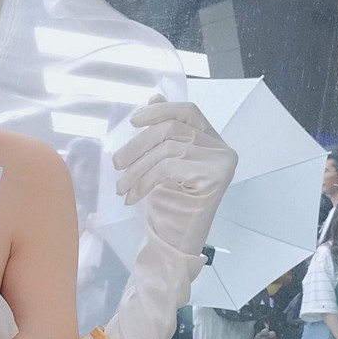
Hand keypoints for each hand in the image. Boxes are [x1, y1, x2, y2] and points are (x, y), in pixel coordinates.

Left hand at [113, 96, 236, 255]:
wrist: (178, 241)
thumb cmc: (170, 203)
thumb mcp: (162, 163)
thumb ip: (163, 133)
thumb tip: (154, 97)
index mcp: (211, 139)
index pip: (188, 111)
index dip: (160, 111)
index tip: (133, 121)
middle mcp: (221, 148)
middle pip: (172, 129)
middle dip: (137, 145)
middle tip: (116, 164)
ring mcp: (221, 163)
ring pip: (167, 149)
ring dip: (136, 169)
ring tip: (121, 187)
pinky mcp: (214, 178)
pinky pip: (169, 168)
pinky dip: (145, 181)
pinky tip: (134, 196)